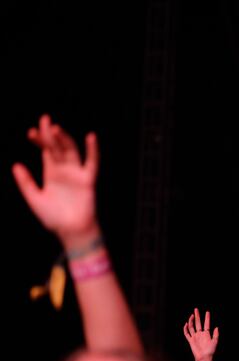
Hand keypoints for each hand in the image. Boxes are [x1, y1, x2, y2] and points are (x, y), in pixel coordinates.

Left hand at [12, 114, 100, 248]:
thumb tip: (15, 165)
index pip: (46, 151)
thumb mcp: (34, 199)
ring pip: (71, 151)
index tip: (31, 132)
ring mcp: (76, 174)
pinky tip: (91, 137)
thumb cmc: (54, 218)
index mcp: (51, 174)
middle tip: (45, 120)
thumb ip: (26, 183)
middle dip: (51, 134)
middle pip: (57, 147)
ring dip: (65, 139)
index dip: (39, 140)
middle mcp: (64, 171)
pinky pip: (92, 163)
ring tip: (55, 129)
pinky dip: (93, 150)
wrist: (71, 231)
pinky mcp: (87, 180)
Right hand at [182, 308, 218, 360]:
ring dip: (191, 321)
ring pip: (192, 327)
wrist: (204, 358)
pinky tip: (186, 324)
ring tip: (192, 315)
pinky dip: (185, 329)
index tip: (207, 312)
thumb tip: (216, 327)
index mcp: (206, 334)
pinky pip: (187, 334)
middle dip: (197, 316)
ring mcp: (195, 337)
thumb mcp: (215, 342)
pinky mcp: (190, 340)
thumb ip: (216, 335)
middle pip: (198, 323)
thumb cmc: (211, 351)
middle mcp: (200, 334)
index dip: (207, 318)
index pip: (206, 324)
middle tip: (196, 309)